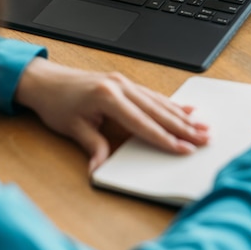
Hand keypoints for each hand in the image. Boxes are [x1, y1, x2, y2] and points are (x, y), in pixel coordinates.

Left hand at [14, 58, 208, 173]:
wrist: (45, 81)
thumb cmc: (56, 104)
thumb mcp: (72, 128)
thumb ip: (93, 146)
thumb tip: (100, 168)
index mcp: (108, 96)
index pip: (143, 123)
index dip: (164, 138)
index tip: (183, 148)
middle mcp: (120, 86)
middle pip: (158, 111)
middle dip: (183, 127)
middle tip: (205, 138)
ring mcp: (124, 82)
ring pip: (159, 102)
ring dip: (182, 115)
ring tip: (203, 126)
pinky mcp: (125, 82)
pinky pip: (152, 95)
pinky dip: (171, 104)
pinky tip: (186, 109)